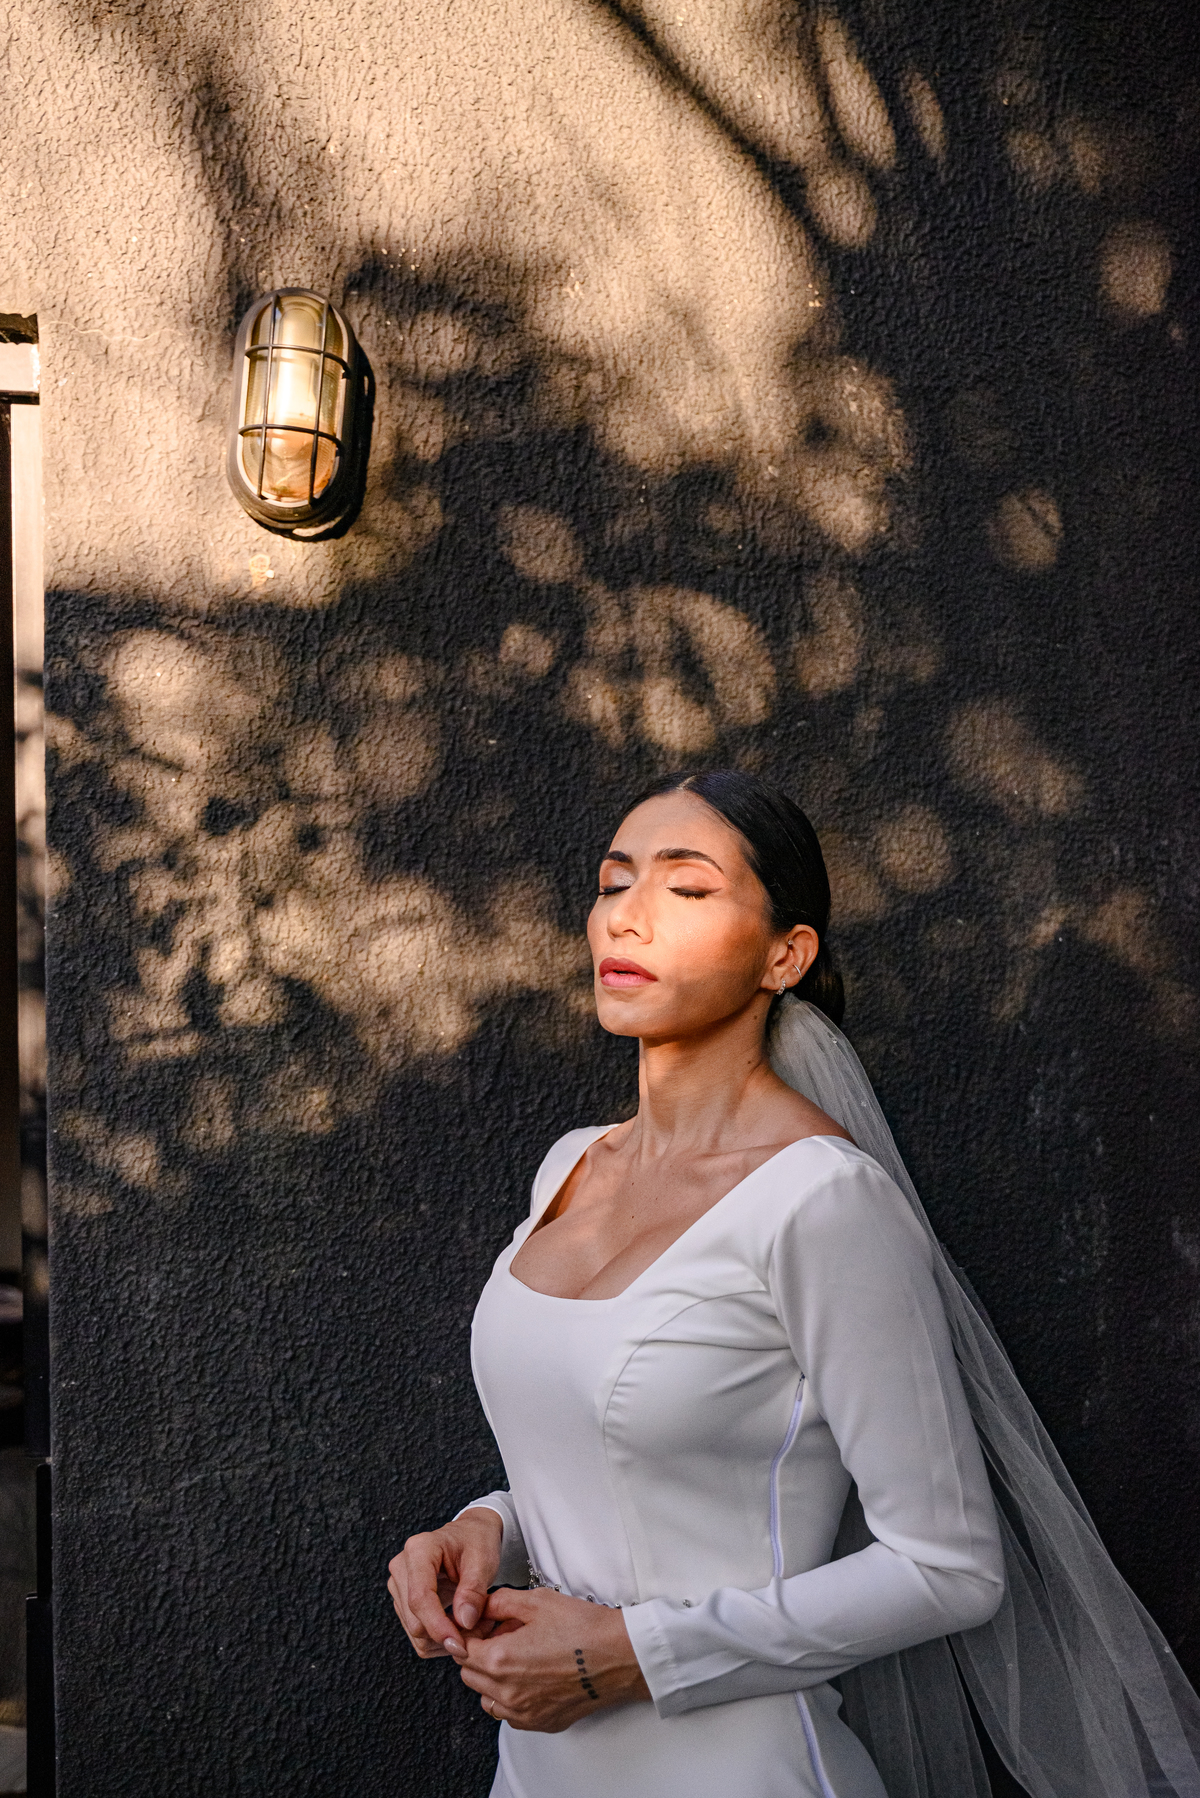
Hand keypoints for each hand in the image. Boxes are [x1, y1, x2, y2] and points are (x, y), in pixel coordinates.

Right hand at [388, 1508, 503, 1656]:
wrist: (470, 1535)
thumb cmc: (477, 1541)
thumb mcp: (484, 1560)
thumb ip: (473, 1590)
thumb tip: (464, 1622)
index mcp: (419, 1550)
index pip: (420, 1598)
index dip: (438, 1626)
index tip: (460, 1644)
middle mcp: (402, 1567)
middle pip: (415, 1621)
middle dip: (447, 1634)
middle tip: (481, 1629)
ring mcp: (399, 1586)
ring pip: (416, 1633)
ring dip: (445, 1639)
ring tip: (475, 1626)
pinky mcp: (403, 1601)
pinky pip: (419, 1635)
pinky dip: (440, 1639)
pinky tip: (460, 1626)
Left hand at [451, 1587, 650, 1731]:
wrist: (619, 1656)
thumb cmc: (583, 1627)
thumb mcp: (537, 1600)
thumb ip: (500, 1602)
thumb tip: (483, 1607)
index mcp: (500, 1660)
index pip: (462, 1649)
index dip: (471, 1632)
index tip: (484, 1623)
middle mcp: (507, 1693)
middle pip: (469, 1675)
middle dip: (478, 1654)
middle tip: (501, 1635)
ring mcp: (524, 1713)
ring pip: (486, 1699)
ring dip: (491, 1679)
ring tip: (517, 1657)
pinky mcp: (541, 1723)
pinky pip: (509, 1715)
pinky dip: (510, 1698)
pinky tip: (531, 1677)